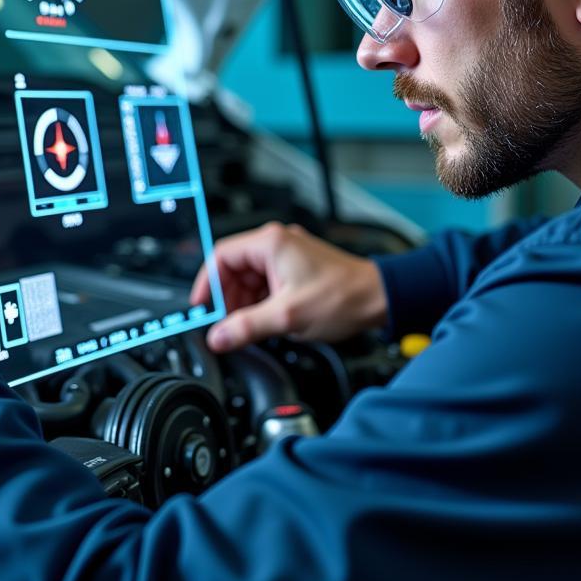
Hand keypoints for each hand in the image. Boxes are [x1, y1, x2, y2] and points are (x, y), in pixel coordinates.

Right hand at [189, 221, 386, 353]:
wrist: (378, 298)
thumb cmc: (343, 296)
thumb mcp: (287, 316)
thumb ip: (247, 327)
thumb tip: (218, 337)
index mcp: (271, 244)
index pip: (220, 257)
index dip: (206, 285)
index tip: (202, 309)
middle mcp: (277, 244)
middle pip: (233, 269)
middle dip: (227, 299)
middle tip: (226, 324)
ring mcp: (287, 256)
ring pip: (249, 279)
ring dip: (244, 304)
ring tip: (248, 327)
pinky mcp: (296, 270)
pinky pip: (265, 284)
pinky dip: (259, 303)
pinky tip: (264, 322)